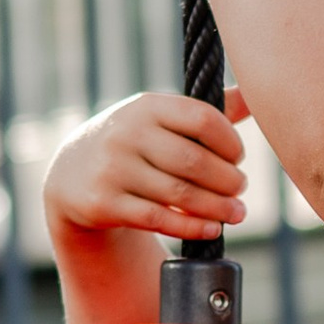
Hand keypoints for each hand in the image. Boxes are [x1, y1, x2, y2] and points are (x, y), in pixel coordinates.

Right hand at [44, 89, 250, 244]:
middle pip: (194, 161)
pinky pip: (159, 219)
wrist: (71, 174)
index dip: (230, 141)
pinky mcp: (105, 204)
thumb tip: (252, 94)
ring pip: (180, 194)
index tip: (237, 158)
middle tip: (240, 189)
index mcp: (147, 106)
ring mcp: (113, 169)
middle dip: (228, 180)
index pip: (203, 118)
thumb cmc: (134, 143)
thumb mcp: (159, 119)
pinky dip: (192, 226)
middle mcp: (127, 134)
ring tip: (236, 212)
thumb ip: (204, 112)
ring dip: (218, 208)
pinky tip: (212, 229)